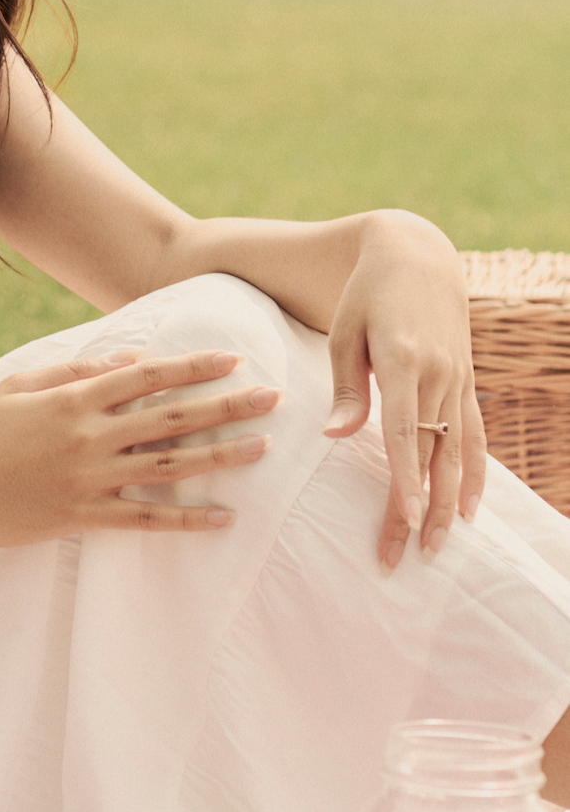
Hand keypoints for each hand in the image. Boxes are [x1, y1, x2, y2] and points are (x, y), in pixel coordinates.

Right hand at [0, 348, 279, 545]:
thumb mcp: (19, 384)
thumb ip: (74, 370)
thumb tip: (125, 360)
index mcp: (75, 398)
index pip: (148, 376)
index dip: (193, 367)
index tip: (232, 359)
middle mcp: (90, 435)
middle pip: (172, 417)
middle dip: (226, 405)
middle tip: (273, 399)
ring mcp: (89, 478)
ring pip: (169, 465)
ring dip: (220, 456)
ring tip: (260, 448)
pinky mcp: (81, 516)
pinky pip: (145, 518)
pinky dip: (186, 518)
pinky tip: (222, 516)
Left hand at [322, 210, 484, 570]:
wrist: (416, 254)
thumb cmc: (365, 295)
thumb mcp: (344, 332)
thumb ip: (346, 387)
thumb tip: (337, 438)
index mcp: (401, 360)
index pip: (405, 432)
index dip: (405, 480)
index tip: (406, 522)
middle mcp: (438, 374)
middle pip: (430, 455)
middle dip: (418, 510)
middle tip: (403, 557)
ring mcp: (458, 379)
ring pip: (457, 453)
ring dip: (450, 505)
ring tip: (438, 549)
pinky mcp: (466, 381)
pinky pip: (474, 436)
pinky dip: (474, 474)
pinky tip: (472, 510)